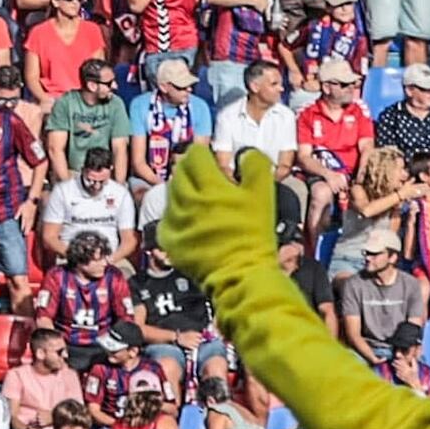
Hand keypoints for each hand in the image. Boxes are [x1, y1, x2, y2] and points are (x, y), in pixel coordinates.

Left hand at [155, 140, 282, 287]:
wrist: (241, 274)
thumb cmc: (252, 238)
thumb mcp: (262, 197)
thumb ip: (256, 168)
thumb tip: (248, 155)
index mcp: (209, 186)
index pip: (195, 156)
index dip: (203, 154)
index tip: (209, 158)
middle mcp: (186, 200)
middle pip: (180, 172)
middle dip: (191, 170)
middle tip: (205, 177)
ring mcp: (175, 220)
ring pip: (172, 194)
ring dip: (184, 192)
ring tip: (201, 200)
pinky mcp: (170, 239)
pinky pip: (167, 219)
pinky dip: (177, 216)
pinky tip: (191, 221)